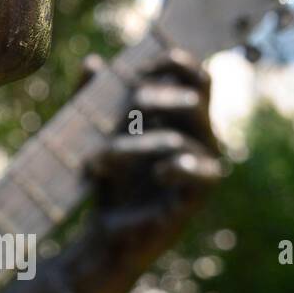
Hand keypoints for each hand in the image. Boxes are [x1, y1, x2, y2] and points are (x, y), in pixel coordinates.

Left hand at [66, 48, 222, 292]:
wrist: (103, 230)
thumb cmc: (105, 176)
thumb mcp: (93, 132)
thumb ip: (91, 97)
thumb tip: (92, 62)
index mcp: (179, 116)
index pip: (195, 78)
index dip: (175, 63)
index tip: (138, 68)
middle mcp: (197, 138)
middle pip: (194, 100)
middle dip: (156, 98)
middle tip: (127, 104)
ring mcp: (200, 167)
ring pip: (177, 139)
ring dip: (130, 146)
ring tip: (96, 162)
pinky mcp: (195, 197)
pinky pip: (202, 173)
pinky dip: (178, 167)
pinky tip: (158, 173)